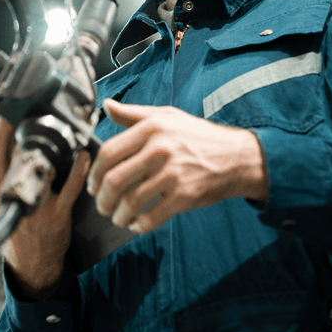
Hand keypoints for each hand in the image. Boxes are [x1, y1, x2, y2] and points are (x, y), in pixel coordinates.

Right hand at [0, 117, 89, 297]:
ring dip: (54, 149)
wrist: (32, 266)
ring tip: (60, 129)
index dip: (1, 131)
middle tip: (38, 111)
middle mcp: (16, 197)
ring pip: (46, 169)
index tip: (7, 111)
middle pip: (21, 157)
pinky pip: (71, 188)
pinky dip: (78, 170)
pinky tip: (82, 155)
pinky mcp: (59, 214)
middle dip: (29, 134)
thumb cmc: (8, 234)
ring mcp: (38, 206)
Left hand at [86, 99, 267, 233]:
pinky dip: (138, 225)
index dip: (94, 173)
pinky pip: (151, 217)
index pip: (108, 153)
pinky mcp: (184, 196)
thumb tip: (105, 106)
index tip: (92, 184)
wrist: (238, 156)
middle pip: (114, 180)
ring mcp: (172, 174)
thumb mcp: (166, 116)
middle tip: (101, 205)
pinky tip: (136, 224)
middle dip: (102, 199)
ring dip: (118, 215)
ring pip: (130, 202)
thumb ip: (132, 114)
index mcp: (150, 128)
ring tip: (117, 217)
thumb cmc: (199, 135)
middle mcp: (159, 150)